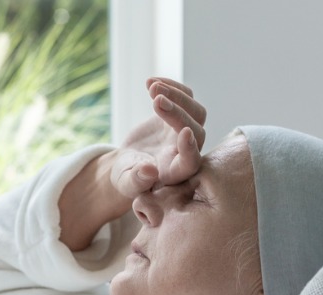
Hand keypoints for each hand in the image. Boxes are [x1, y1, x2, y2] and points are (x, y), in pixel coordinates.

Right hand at [111, 77, 205, 198]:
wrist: (129, 162)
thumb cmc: (128, 176)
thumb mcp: (126, 182)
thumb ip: (136, 181)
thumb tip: (149, 172)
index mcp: (177, 171)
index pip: (191, 161)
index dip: (190, 148)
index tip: (184, 133)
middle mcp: (187, 150)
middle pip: (196, 131)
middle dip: (178, 114)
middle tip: (157, 101)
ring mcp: (185, 130)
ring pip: (195, 110)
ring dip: (177, 96)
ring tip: (152, 87)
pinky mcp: (178, 115)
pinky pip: (185, 96)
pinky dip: (171, 87)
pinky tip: (151, 82)